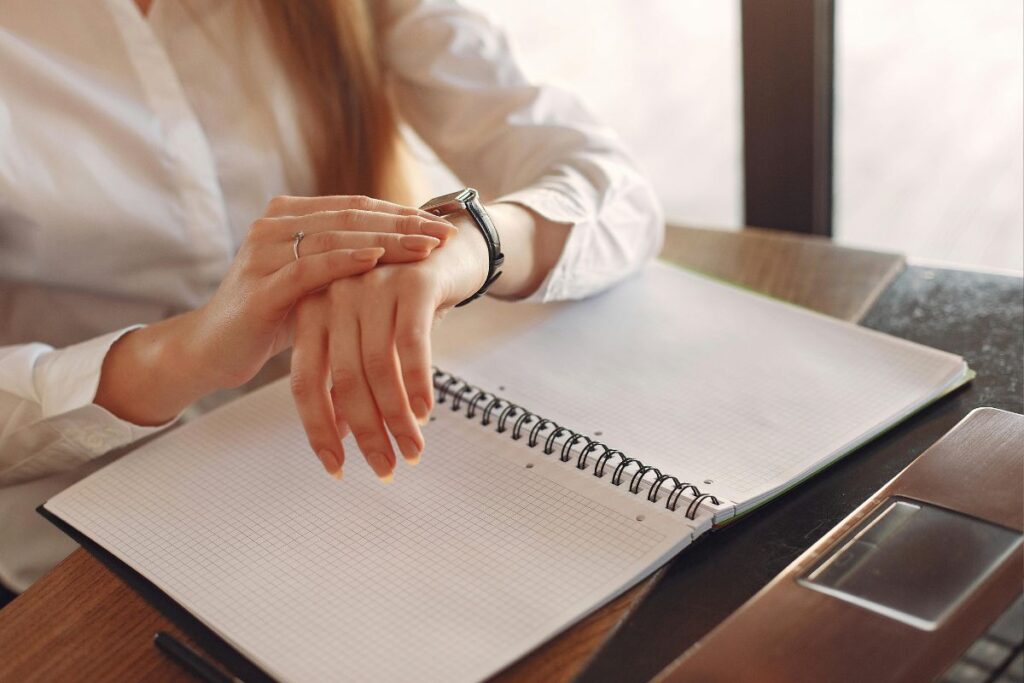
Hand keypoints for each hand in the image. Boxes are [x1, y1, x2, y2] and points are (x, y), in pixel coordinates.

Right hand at [95, 196, 456, 426]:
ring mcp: (264, 252)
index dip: (401, 214)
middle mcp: (274, 225)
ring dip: (386, 240)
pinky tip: (378, 259)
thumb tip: (406, 255)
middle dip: (403, 224)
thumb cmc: (271, 318)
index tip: (442, 224)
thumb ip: (346, 263)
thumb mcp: (314, 284)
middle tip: (444, 233)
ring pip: (336, 237)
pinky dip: (346, 261)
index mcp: (288, 216)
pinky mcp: (260, 285)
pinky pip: (310, 268)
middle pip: (351, 216)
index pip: (356, 207)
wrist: (212, 350)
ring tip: (425, 247)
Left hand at [289, 213, 488, 479]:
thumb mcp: (369, 336)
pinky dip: (418, 383)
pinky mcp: (411, 283)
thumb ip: (348, 376)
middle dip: (364, 432)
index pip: (304, 381)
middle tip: (384, 468)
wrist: (449, 248)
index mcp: (313, 311)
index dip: (318, 429)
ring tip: (411, 450)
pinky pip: (411, 344)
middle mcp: (335, 296)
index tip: (336, 467)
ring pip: (377, 367)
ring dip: (395, 417)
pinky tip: (426, 412)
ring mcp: (372, 286)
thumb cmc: (404, 301)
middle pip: (341, 379)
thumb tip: (340, 432)